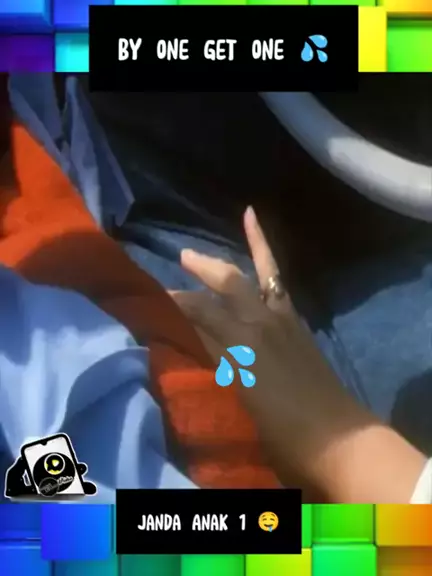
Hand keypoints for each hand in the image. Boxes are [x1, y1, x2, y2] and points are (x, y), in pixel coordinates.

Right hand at [172, 207, 425, 501]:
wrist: (336, 434)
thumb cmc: (282, 433)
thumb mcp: (239, 405)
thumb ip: (214, 369)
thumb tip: (187, 343)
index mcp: (236, 352)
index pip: (192, 322)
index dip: (167, 312)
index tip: (144, 309)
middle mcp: (252, 326)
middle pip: (208, 300)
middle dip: (181, 293)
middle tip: (155, 289)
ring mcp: (274, 316)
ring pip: (239, 279)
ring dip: (212, 267)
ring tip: (189, 256)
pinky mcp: (290, 314)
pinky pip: (272, 274)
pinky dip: (260, 246)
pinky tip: (251, 218)